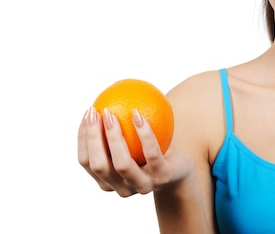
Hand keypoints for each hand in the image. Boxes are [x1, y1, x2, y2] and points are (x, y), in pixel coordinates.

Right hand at [77, 107, 191, 196]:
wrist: (180, 171)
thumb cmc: (148, 153)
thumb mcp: (129, 144)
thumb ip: (113, 131)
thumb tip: (99, 100)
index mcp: (107, 181)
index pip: (86, 161)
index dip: (82, 138)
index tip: (88, 113)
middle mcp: (121, 188)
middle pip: (99, 165)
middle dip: (93, 138)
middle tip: (97, 112)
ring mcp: (142, 185)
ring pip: (122, 164)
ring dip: (114, 136)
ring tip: (113, 113)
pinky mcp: (162, 177)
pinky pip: (151, 153)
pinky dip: (144, 133)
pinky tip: (138, 114)